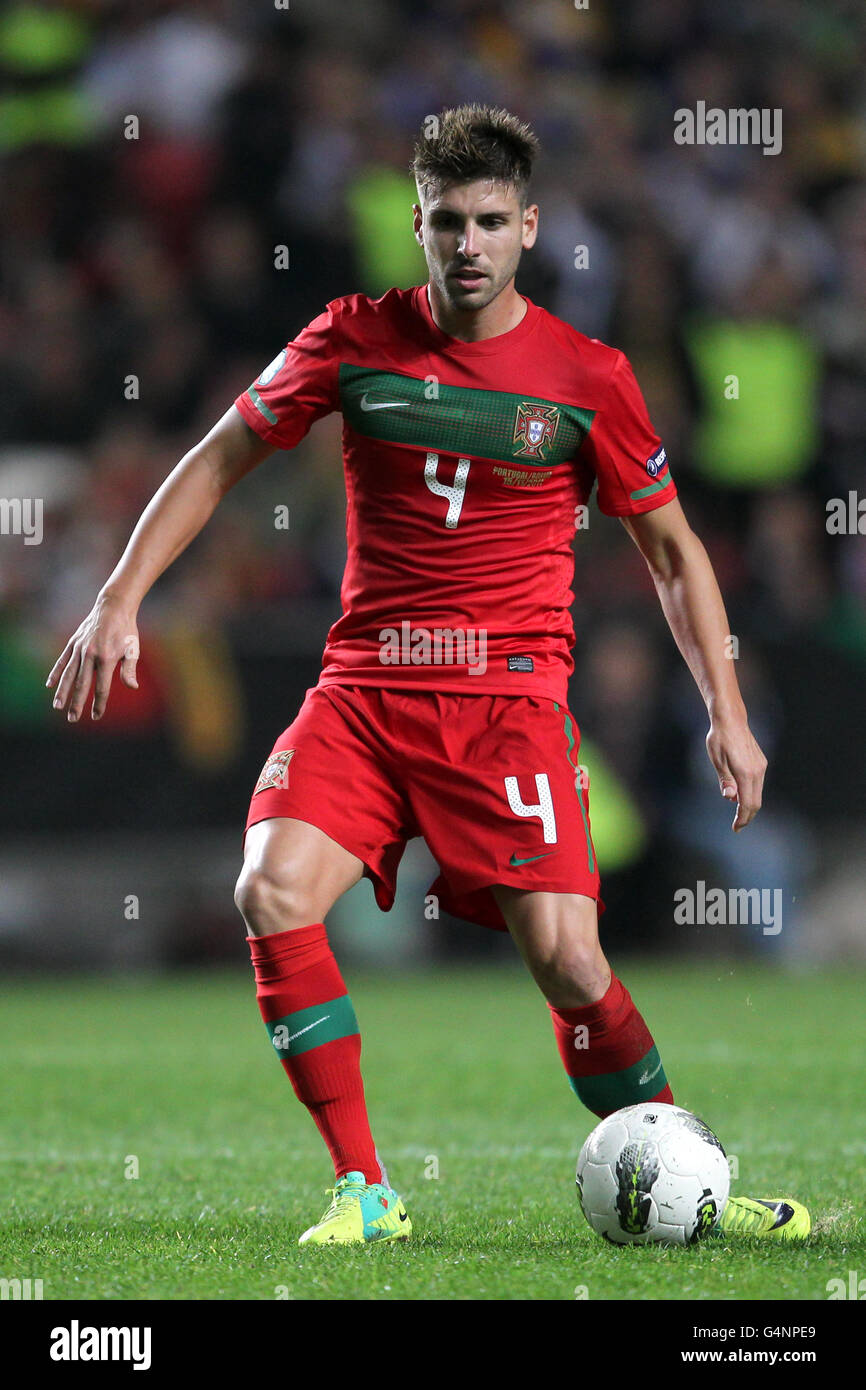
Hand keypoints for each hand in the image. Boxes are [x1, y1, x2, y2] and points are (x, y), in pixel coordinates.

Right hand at [46, 593, 139, 721]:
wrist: (113, 607)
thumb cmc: (126, 630)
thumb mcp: (133, 649)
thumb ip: (129, 669)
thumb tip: (133, 687)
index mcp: (107, 658)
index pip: (102, 687)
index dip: (99, 703)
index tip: (96, 716)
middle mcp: (90, 655)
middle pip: (82, 684)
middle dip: (77, 703)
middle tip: (72, 719)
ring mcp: (79, 648)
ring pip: (68, 674)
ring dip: (62, 692)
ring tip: (57, 706)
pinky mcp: (73, 643)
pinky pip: (63, 660)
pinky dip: (56, 672)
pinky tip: (49, 685)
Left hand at [706, 715, 767, 831]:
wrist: (731, 720)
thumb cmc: (720, 739)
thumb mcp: (717, 760)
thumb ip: (725, 780)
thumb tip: (730, 798)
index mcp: (746, 773)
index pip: (747, 803)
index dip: (742, 818)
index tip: (736, 828)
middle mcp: (757, 771)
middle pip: (756, 802)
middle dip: (747, 816)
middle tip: (737, 826)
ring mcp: (761, 766)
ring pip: (758, 793)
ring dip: (748, 805)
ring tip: (737, 813)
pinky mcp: (761, 762)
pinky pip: (757, 784)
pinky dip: (750, 793)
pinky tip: (739, 795)